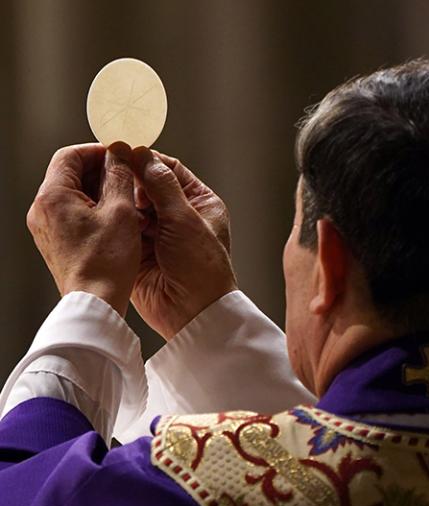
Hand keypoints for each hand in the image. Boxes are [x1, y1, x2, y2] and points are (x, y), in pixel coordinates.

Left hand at [27, 142, 141, 316]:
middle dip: (101, 173)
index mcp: (52, 197)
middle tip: (128, 180)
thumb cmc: (106, 261)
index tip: (120, 157)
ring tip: (127, 205)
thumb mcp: (121, 211)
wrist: (95, 302)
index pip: (70, 155)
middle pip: (70, 175)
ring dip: (100, 193)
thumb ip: (119, 175)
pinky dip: (94, 212)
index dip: (98, 152)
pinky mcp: (55, 243)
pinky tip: (117, 223)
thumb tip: (119, 153)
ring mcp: (46, 229)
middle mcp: (42, 211)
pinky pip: (73, 216)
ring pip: (73, 196)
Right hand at [130, 148, 237, 339]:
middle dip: (131, 183)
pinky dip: (117, 225)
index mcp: (199, 204)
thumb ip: (161, 185)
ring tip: (112, 200)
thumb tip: (142, 154)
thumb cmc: (201, 266)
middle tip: (114, 178)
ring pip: (133, 209)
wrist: (194, 312)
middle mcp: (179, 217)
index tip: (124, 153)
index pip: (169, 170)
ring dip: (123, 205)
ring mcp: (158, 235)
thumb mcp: (185, 218)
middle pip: (147, 188)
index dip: (147, 161)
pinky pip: (124, 231)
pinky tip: (109, 220)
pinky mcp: (140, 253)